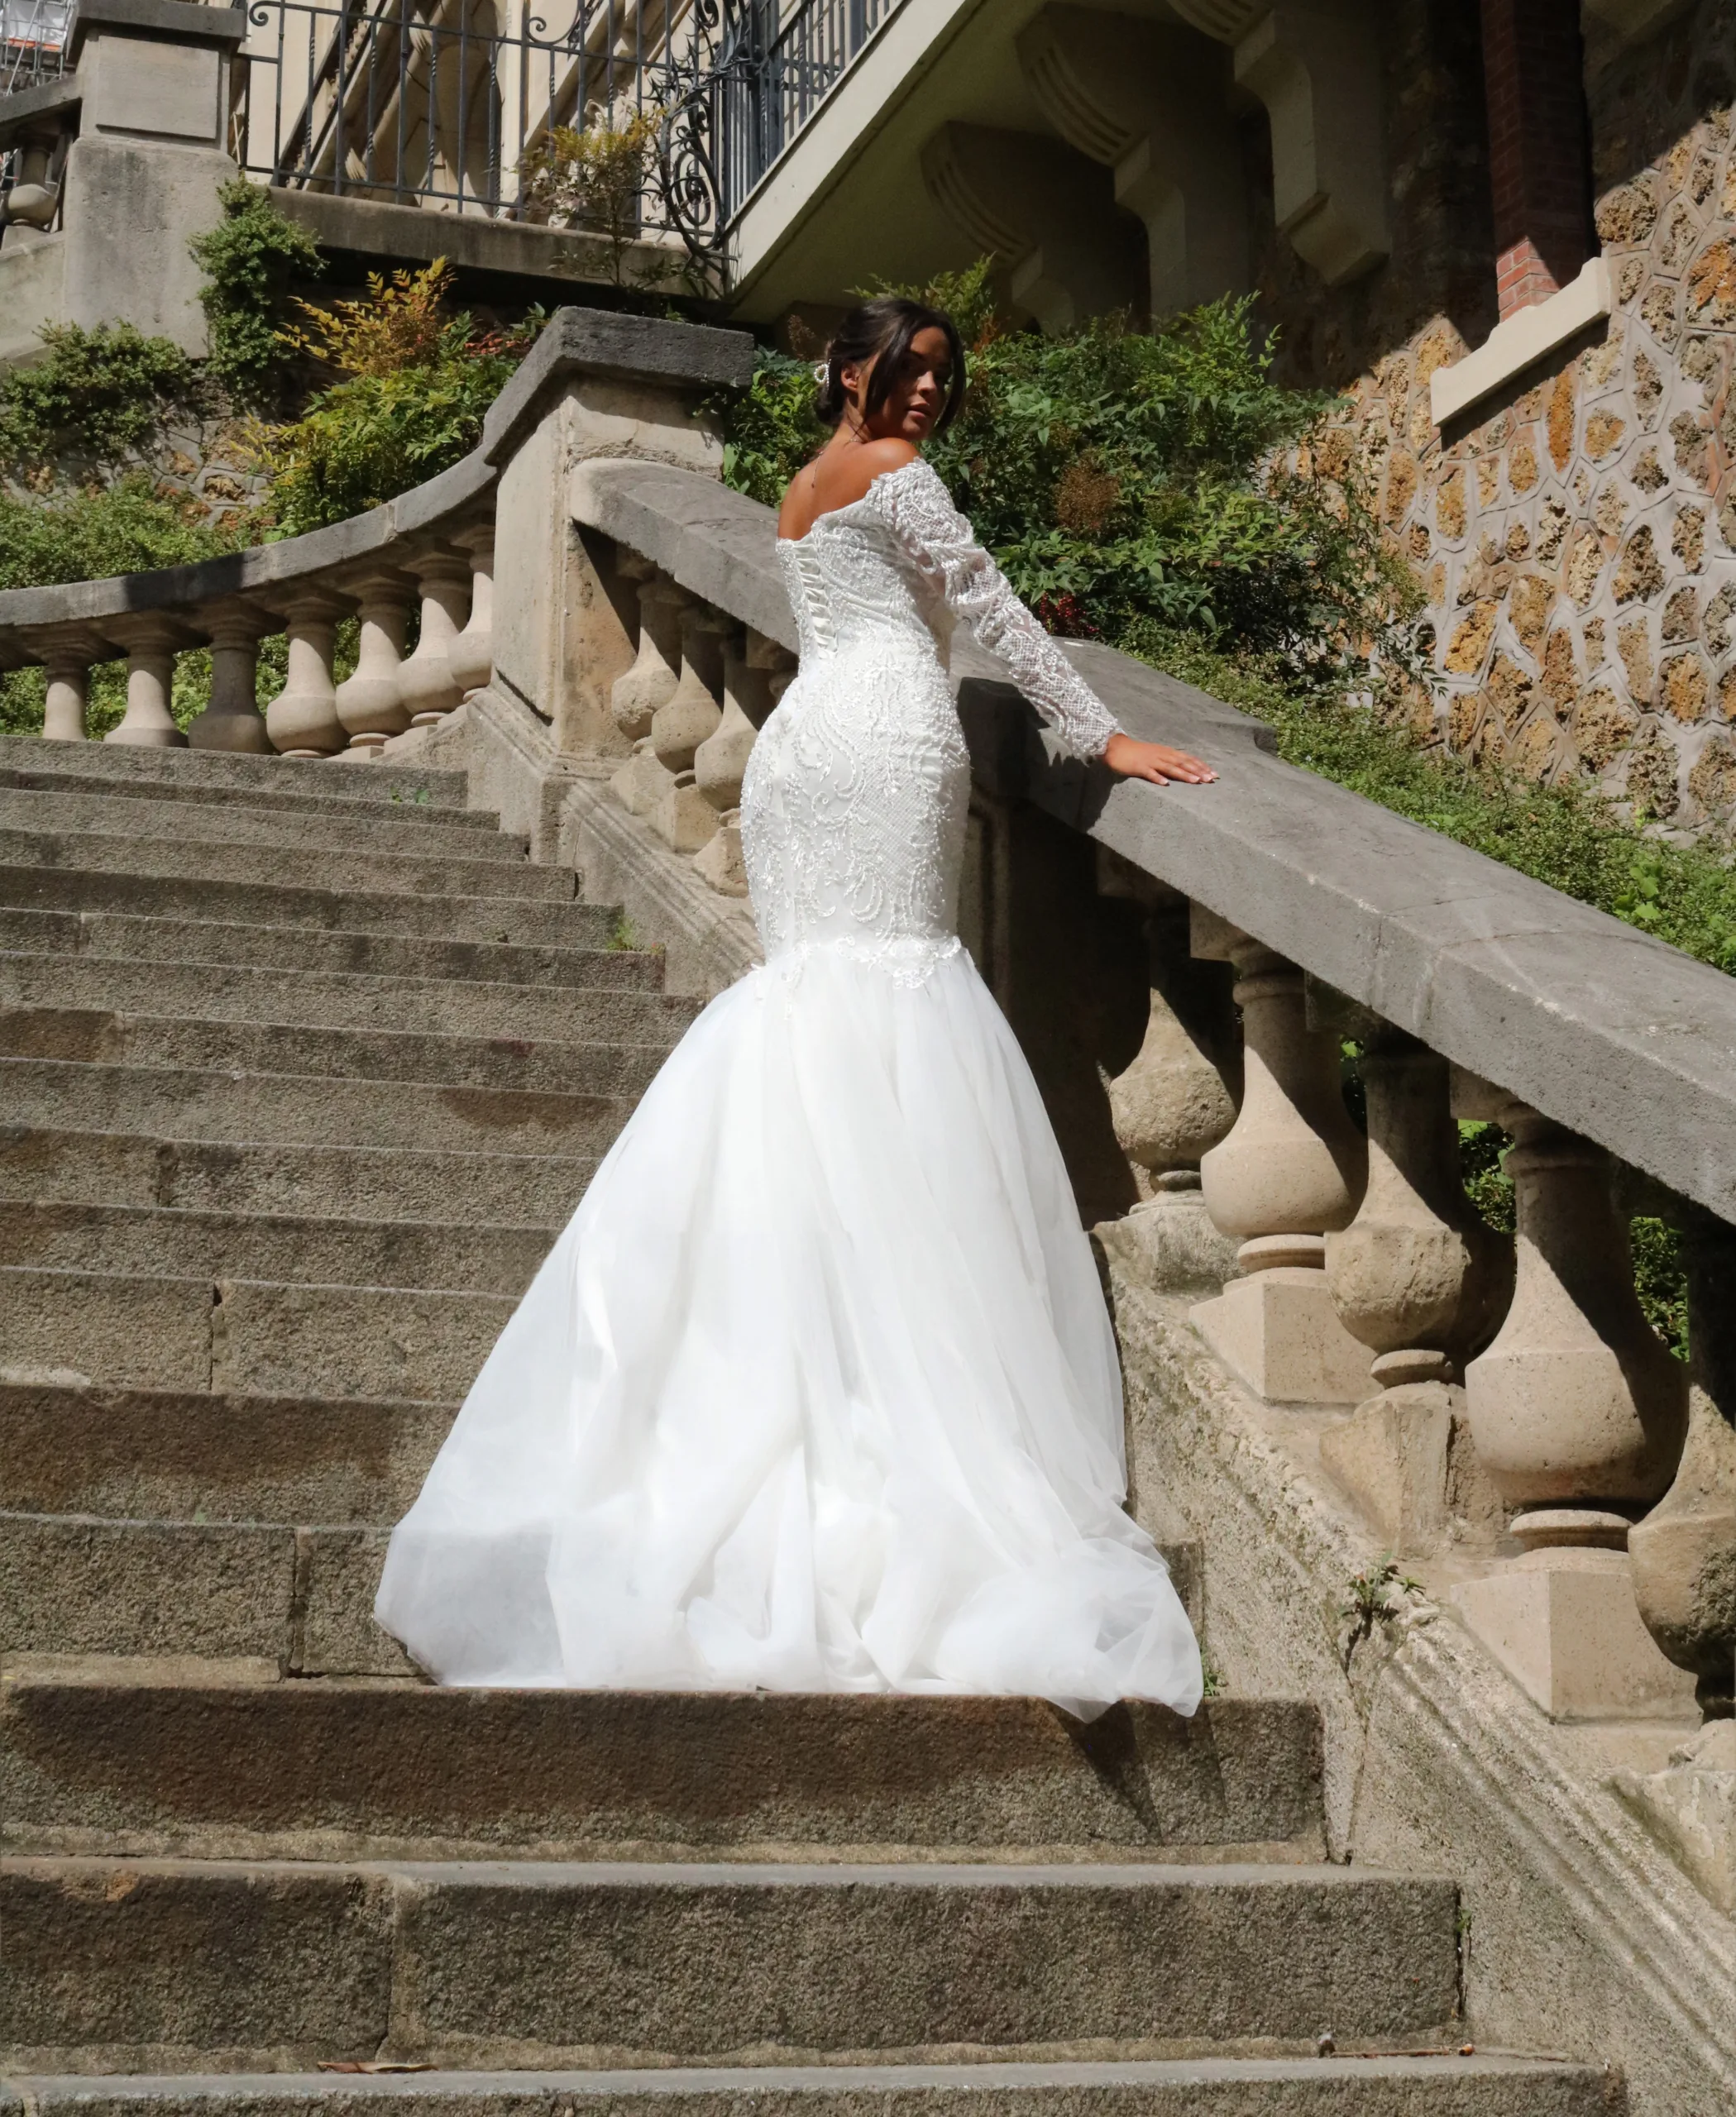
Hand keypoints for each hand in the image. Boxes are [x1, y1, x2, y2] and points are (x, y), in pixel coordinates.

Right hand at [1101, 732, 1217, 784]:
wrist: (1116, 747)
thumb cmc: (1137, 753)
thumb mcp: (1156, 754)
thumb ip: (1169, 761)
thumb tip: (1184, 769)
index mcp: (1167, 752)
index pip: (1188, 759)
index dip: (1201, 766)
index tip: (1214, 773)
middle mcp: (1162, 755)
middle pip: (1183, 763)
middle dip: (1198, 771)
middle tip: (1211, 779)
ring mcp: (1151, 761)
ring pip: (1170, 768)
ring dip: (1183, 774)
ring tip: (1195, 781)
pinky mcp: (1139, 767)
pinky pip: (1149, 773)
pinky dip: (1158, 778)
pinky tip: (1165, 784)